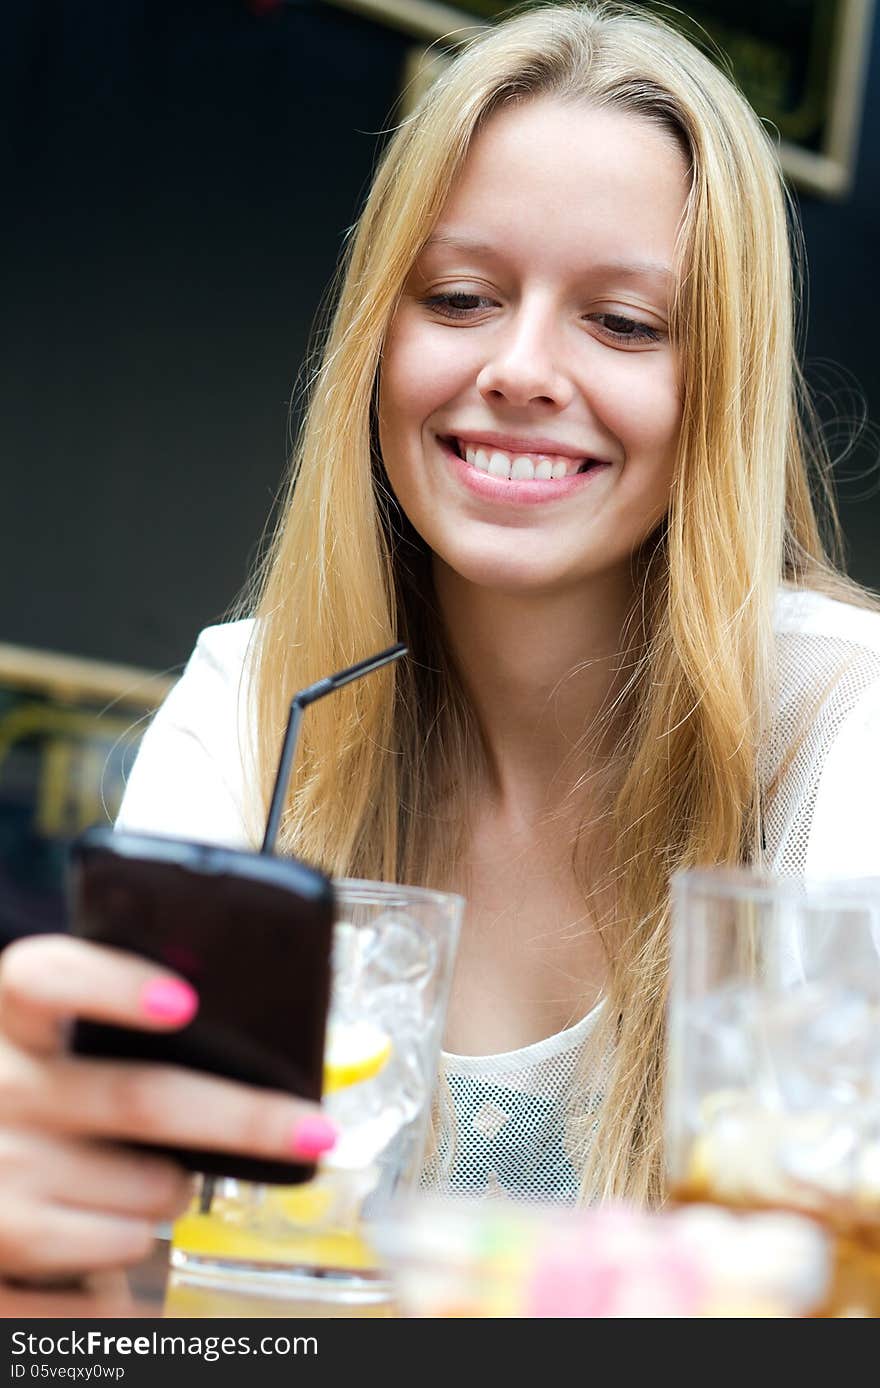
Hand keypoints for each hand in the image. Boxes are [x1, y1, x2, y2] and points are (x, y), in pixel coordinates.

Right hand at [0, 935, 334, 1280]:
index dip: (114, 985)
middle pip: (139, 1097)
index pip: (45, 977)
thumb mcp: (66, 1046)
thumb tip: (260, 1025)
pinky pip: (123, 1245)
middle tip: (313, 1128)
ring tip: (157, 1175)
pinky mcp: (2, 1243)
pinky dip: (146, 1238)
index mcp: (13, 1014)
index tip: (183, 1001)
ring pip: (146, 1184)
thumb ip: (127, 1022)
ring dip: (178, 1186)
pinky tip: (123, 1222)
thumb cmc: (49, 1097)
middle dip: (243, 1117)